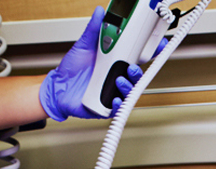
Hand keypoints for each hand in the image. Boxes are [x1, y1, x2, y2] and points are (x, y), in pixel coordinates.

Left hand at [40, 6, 151, 120]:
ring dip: (128, 86)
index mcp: (115, 62)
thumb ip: (93, 30)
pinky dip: (117, 104)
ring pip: (129, 92)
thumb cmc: (71, 69)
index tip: (158, 45)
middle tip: (132, 67)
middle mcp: (116, 77)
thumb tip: (100, 13)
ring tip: (119, 80)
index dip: (150, 52)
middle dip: (139, 72)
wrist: (57, 87)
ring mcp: (112, 92)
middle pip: (137, 76)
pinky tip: (113, 99)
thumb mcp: (83, 46)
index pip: (138, 57)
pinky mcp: (104, 106)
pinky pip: (116, 108)